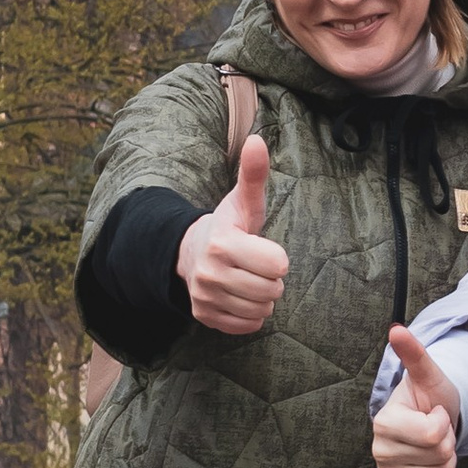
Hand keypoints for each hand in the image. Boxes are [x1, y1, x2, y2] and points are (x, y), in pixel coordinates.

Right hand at [176, 134, 289, 334]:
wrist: (189, 252)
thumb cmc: (229, 225)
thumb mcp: (243, 201)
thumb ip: (254, 174)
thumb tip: (258, 140)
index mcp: (222, 244)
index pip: (278, 265)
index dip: (278, 258)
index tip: (264, 249)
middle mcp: (209, 273)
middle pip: (272, 291)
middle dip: (272, 279)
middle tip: (256, 266)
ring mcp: (204, 297)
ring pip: (261, 310)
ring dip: (263, 298)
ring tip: (248, 279)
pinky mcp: (204, 317)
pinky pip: (247, 326)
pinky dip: (251, 315)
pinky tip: (240, 296)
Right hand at [372, 326, 461, 467]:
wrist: (430, 421)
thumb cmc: (429, 398)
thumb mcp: (429, 375)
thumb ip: (414, 354)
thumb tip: (396, 329)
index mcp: (384, 422)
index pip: (433, 435)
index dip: (443, 421)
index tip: (433, 412)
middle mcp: (379, 451)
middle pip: (440, 455)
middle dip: (448, 441)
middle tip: (436, 429)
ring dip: (447, 459)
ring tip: (434, 444)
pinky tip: (431, 465)